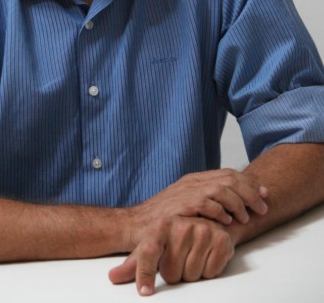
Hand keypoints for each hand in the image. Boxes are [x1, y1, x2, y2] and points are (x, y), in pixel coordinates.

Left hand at [109, 216, 234, 295]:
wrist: (205, 220)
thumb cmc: (174, 237)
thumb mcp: (152, 245)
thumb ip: (133, 264)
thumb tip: (112, 277)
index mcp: (161, 226)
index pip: (149, 252)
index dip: (145, 274)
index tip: (144, 291)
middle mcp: (182, 225)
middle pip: (172, 273)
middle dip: (174, 273)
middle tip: (177, 259)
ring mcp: (203, 231)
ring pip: (192, 276)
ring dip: (191, 273)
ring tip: (192, 256)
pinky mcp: (222, 240)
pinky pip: (211, 273)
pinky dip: (208, 271)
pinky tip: (206, 256)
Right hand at [133, 169, 267, 226]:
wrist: (135, 224)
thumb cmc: (162, 218)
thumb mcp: (186, 204)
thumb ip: (207, 201)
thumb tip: (233, 205)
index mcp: (195, 179)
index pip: (228, 174)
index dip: (249, 184)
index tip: (264, 195)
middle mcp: (191, 182)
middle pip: (229, 178)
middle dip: (250, 193)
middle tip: (262, 208)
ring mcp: (185, 192)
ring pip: (221, 188)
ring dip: (238, 203)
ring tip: (246, 218)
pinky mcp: (179, 205)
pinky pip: (206, 202)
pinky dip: (220, 211)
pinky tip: (227, 222)